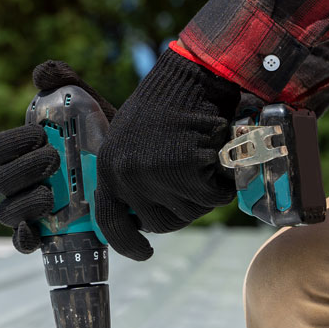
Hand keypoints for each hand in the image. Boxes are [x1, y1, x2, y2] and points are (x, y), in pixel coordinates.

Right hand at [0, 61, 116, 253]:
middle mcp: (20, 182)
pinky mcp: (47, 234)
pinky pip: (23, 241)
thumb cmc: (105, 137)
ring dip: (24, 203)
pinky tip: (37, 232)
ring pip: (8, 212)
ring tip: (50, 194)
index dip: (12, 142)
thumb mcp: (91, 105)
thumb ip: (67, 82)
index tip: (41, 134)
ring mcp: (30, 210)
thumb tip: (42, 74)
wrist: (138, 169)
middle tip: (53, 159)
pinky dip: (24, 238)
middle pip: (1, 181)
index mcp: (22, 152)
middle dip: (23, 170)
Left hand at [92, 49, 238, 260]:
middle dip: (177, 209)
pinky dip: (221, 184)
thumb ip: (126, 176)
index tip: (141, 252)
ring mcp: (156, 177)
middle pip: (157, 223)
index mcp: (107, 167)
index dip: (127, 243)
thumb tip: (135, 220)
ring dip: (201, 195)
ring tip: (200, 162)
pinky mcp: (187, 175)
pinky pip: (212, 199)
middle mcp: (126, 177)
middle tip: (189, 183)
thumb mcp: (127, 139)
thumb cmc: (164, 105)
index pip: (110, 221)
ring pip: (188, 213)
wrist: (192, 76)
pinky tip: (217, 158)